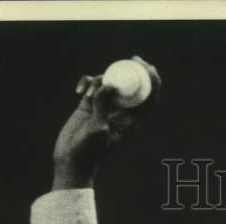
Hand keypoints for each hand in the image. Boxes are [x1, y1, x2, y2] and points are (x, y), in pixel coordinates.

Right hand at [51, 56, 161, 189]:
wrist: (72, 162)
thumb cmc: (89, 151)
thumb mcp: (98, 128)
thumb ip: (104, 106)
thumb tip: (109, 84)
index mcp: (131, 122)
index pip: (149, 99)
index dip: (153, 82)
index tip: (148, 67)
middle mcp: (120, 114)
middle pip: (133, 87)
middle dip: (135, 71)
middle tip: (132, 59)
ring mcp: (104, 109)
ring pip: (110, 83)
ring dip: (101, 80)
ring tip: (87, 94)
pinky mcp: (88, 107)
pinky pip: (92, 87)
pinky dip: (87, 83)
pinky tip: (78, 92)